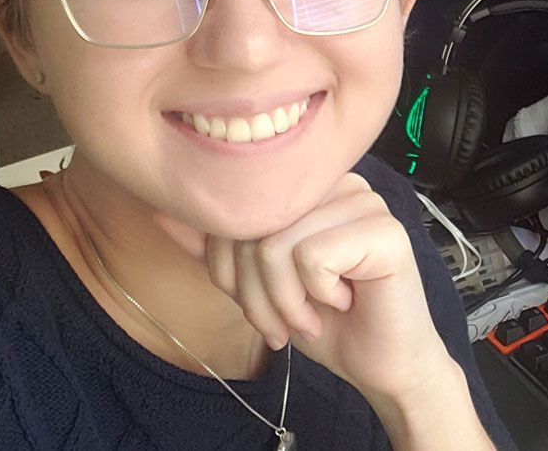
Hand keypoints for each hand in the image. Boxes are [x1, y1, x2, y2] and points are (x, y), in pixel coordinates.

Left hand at [160, 172, 452, 405]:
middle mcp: (340, 184)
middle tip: (286, 321)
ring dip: (286, 301)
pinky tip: (342, 302)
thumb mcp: (260, 283)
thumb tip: (162, 213)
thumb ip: (220, 247)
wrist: (382, 363)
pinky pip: (312, 258)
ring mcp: (367, 204)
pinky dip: (316, 295)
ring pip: (277, 246)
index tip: (263, 304)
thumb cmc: (327, 321)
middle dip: (256, 294)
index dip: (232, 270)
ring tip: (311, 316)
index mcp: (312, 187)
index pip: (235, 211)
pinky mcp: (386, 232)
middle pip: (253, 228)